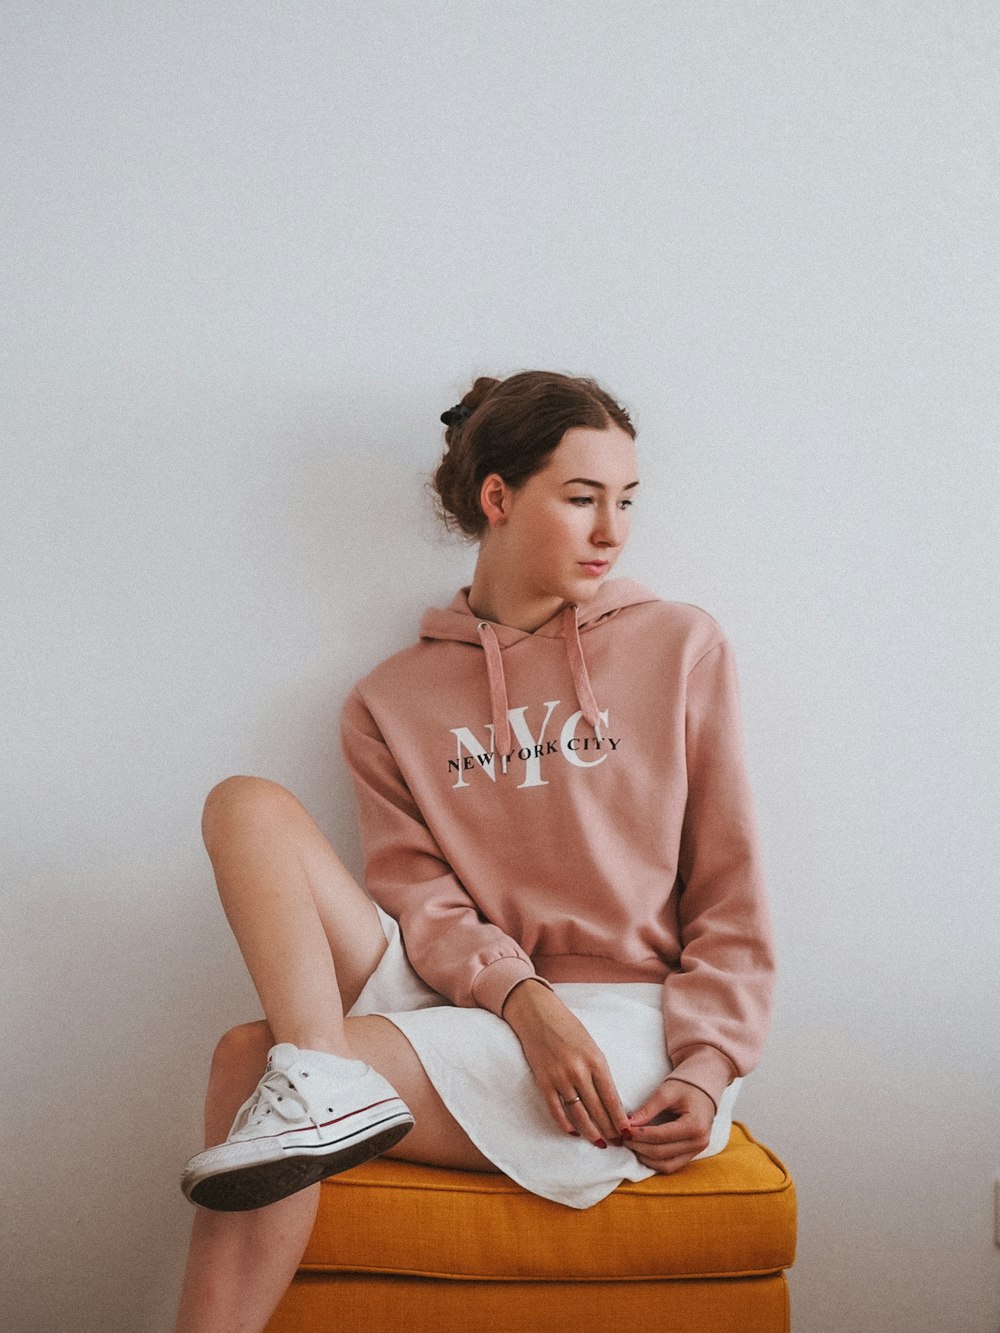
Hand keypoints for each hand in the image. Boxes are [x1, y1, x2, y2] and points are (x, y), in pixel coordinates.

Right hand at [501, 980, 630, 1147]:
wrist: (538, 1014)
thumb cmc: (568, 1028)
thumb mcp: (591, 1046)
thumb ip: (599, 1071)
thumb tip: (609, 1099)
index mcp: (595, 1060)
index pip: (612, 1098)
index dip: (620, 1119)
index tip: (627, 1133)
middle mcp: (579, 1071)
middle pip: (597, 1110)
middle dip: (609, 1129)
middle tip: (617, 1143)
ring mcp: (560, 1078)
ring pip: (579, 1114)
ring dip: (590, 1131)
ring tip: (599, 1143)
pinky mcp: (543, 1081)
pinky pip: (556, 1110)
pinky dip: (565, 1124)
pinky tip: (573, 1132)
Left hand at [626, 1079, 715, 1173]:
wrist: (705, 1084)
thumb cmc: (686, 1084)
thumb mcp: (666, 1091)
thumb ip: (648, 1109)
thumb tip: (628, 1124)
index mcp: (695, 1125)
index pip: (661, 1136)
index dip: (640, 1135)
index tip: (624, 1130)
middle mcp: (699, 1142)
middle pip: (662, 1153)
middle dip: (639, 1147)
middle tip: (623, 1138)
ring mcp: (697, 1150)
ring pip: (666, 1165)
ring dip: (645, 1158)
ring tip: (631, 1144)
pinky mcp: (692, 1153)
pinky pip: (671, 1164)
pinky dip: (655, 1161)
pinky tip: (642, 1150)